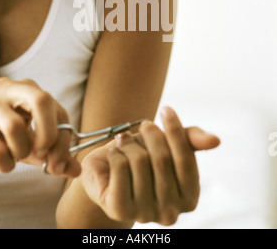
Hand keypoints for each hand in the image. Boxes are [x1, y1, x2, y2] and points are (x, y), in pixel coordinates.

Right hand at [0, 77, 79, 177]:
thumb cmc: (3, 134)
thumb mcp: (30, 140)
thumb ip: (54, 154)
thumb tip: (77, 170)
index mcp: (27, 88)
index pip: (58, 109)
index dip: (64, 139)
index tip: (60, 163)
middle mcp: (8, 88)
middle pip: (42, 100)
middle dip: (49, 134)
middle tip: (44, 156)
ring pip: (15, 126)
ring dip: (21, 151)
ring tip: (16, 155)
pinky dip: (5, 164)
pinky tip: (3, 162)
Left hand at [81, 107, 219, 225]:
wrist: (109, 171)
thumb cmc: (144, 156)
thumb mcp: (170, 144)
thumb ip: (193, 140)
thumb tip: (216, 140)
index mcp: (189, 198)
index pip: (186, 160)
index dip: (176, 131)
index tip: (166, 110)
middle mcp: (170, 212)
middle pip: (162, 159)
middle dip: (151, 135)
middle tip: (144, 126)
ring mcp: (144, 214)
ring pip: (139, 161)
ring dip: (129, 144)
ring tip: (125, 142)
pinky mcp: (120, 209)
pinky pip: (120, 168)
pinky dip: (115, 153)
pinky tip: (115, 156)